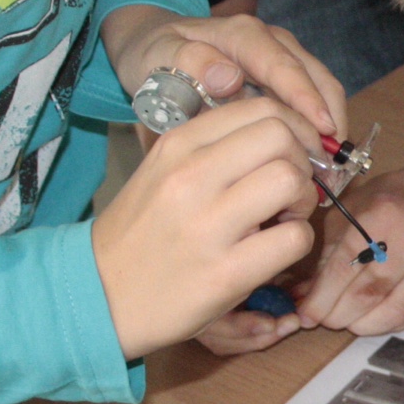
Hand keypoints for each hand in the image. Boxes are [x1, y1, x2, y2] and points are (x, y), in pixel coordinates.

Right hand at [92, 98, 319, 357]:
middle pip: (282, 138)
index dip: (296, 127)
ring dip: (304, 200)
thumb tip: (281, 130)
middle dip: (302, 161)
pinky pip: (294, 238)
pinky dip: (298, 241)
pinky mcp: (226, 273)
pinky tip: (275, 250)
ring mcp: (208, 225)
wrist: (100, 296)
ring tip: (284, 218)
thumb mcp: (162, 171)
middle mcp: (190, 177)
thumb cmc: (140, 232)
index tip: (299, 151)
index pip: (261, 107)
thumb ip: (212, 146)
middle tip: (291, 188)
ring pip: (291, 180)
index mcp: (178, 146)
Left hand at [100, 6, 346, 143]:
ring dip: (331, 131)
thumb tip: (229, 78)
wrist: (154, 48)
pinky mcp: (284, 79)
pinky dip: (320, 131)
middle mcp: (272, 43)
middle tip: (335, 166)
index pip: (284, 67)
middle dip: (331, 121)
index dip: (307, 100)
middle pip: (317, 78)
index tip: (323, 131)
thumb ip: (188, 62)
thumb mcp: (158, 57)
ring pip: (323, 91)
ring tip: (333, 173)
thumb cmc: (155, 55)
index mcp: (243, 36)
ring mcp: (282, 59)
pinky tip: (318, 164)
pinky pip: (313, 102)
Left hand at [295, 171, 403, 336]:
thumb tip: (303, 296)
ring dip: (359, 324)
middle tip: (321, 319)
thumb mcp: (348, 214)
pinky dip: (382, 325)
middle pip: (366, 294)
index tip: (305, 315)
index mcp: (380, 216)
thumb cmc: (385, 203)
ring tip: (343, 319)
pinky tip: (367, 319)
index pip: (344, 267)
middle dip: (337, 315)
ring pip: (389, 312)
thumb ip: (326, 255)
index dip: (321, 298)